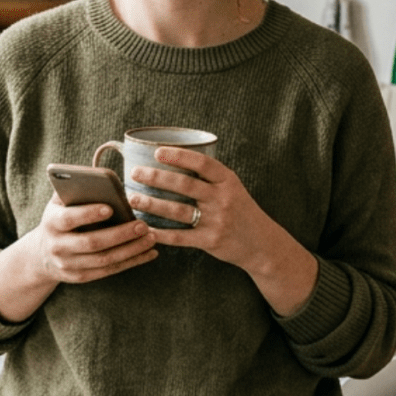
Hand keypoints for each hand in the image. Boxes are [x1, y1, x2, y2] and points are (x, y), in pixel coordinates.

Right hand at [0, 195, 157, 322]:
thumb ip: (75, 189)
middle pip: (92, 243)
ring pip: (104, 260)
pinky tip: (150, 253)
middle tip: (143, 225)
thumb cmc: (60, 217)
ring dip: (131, 250)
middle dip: (120, 234)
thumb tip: (101, 178)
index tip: (110, 208)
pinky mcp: (81, 277)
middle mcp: (58, 246)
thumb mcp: (60, 202)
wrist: (41, 254)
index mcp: (52, 222)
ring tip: (151, 238)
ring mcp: (68, 265)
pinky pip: (109, 271)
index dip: (89, 214)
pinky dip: (132, 262)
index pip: (69, 218)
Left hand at [127, 148, 318, 314]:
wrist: (262, 243)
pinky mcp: (211, 241)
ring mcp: (217, 220)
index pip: (202, 162)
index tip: (157, 152)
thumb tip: (172, 160)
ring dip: (152, 204)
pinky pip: (180, 236)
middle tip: (135, 173)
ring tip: (133, 198)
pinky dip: (160, 233)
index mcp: (228, 180)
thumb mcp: (232, 188)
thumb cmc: (240, 211)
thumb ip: (208, 177)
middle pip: (184, 184)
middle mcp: (223, 198)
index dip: (178, 156)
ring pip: (178, 210)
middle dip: (156, 177)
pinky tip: (145, 228)